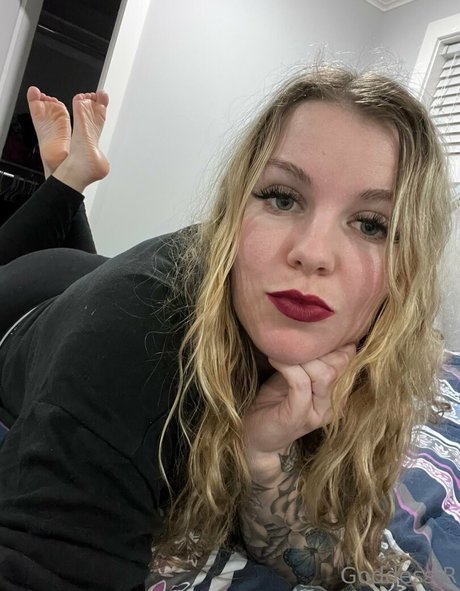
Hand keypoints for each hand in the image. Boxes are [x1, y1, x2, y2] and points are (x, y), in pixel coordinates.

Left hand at [243, 344, 355, 474]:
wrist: (256, 437)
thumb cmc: (274, 402)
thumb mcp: (295, 375)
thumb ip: (310, 359)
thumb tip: (314, 328)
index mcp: (337, 391)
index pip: (349, 357)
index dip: (331, 340)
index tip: (309, 332)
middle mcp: (333, 403)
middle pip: (340, 363)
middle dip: (316, 347)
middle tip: (293, 342)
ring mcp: (319, 412)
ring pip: (324, 373)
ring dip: (300, 356)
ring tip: (281, 350)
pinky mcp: (299, 416)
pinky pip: (300, 383)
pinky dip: (287, 366)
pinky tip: (274, 359)